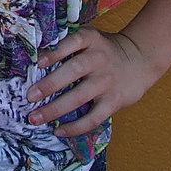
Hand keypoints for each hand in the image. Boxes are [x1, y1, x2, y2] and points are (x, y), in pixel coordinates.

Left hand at [26, 26, 161, 135]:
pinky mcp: (114, 101)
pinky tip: (59, 131)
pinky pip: (93, 117)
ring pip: (80, 97)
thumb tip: (36, 59)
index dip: (55, 52)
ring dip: (55, 109)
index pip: (72, 43)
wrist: (141, 58)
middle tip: (29, 96)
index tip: (37, 63)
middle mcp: (99, 59)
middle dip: (50, 85)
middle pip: (73, 71)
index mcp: (90, 40)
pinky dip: (76, 126)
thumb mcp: (90, 38)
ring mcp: (107, 81)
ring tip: (35, 117)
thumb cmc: (105, 49)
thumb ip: (68, 44)